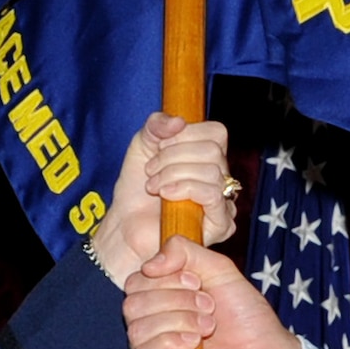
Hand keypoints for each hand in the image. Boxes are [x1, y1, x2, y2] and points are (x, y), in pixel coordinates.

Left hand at [88, 113, 236, 284]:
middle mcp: (222, 178)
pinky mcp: (221, 225)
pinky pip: (213, 194)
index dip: (185, 134)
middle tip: (151, 170)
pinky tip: (165, 195)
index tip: (158, 148)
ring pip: (212, 171)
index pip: (216, 132)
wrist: (125, 227)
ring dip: (174, 174)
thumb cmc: (136, 191)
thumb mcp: (142, 145)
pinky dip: (184, 188)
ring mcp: (224, 202)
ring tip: (154, 186)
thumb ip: (157, 124)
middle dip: (173, 156)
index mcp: (209, 158)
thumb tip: (179, 121)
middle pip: (213, 150)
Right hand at [123, 237, 303, 348]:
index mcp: (161, 301)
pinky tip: (193, 344)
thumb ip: (185, 252)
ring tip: (208, 326)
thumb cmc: (247, 319)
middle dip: (176, 299)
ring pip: (137, 328)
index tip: (197, 282)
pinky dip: (169, 342)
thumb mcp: (219, 270)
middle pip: (133, 303)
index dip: (165, 277)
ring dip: (179, 320)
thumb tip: (149, 264)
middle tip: (209, 306)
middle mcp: (152, 327)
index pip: (135, 282)